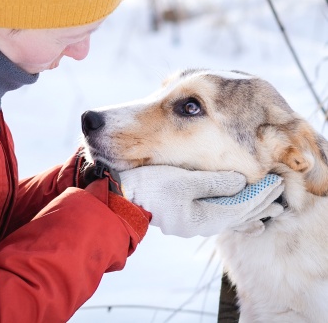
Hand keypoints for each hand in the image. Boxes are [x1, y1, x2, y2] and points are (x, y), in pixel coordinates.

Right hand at [120, 166, 283, 237]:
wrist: (124, 198)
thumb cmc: (152, 187)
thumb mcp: (183, 181)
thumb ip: (213, 182)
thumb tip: (241, 182)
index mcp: (204, 217)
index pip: (242, 207)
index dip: (261, 195)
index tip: (277, 182)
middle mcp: (203, 224)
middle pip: (240, 215)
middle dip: (261, 203)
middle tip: (280, 191)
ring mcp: (195, 224)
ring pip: (232, 218)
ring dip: (252, 211)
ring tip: (271, 210)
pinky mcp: (189, 218)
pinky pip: (221, 218)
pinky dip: (237, 217)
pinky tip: (245, 222)